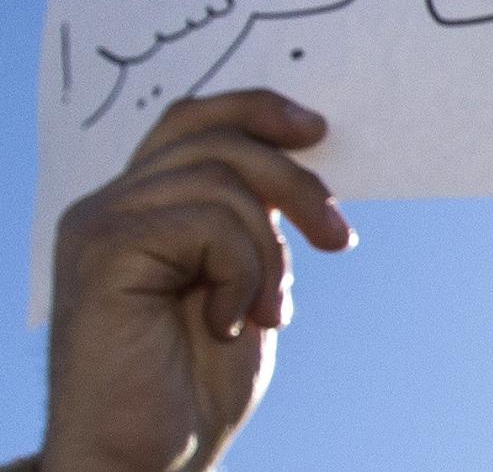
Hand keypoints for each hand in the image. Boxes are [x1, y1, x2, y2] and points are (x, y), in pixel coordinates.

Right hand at [40, 90, 355, 471]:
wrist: (149, 459)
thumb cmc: (194, 381)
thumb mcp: (241, 273)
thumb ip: (249, 213)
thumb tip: (298, 149)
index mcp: (140, 206)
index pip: (194, 119)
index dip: (258, 110)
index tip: (319, 130)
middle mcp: (109, 207)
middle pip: (219, 140)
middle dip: (294, 183)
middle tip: (338, 239)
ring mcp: (99, 226)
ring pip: (221, 179)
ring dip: (267, 249)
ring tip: (266, 309)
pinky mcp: (102, 252)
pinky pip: (206, 221)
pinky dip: (240, 270)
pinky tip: (226, 322)